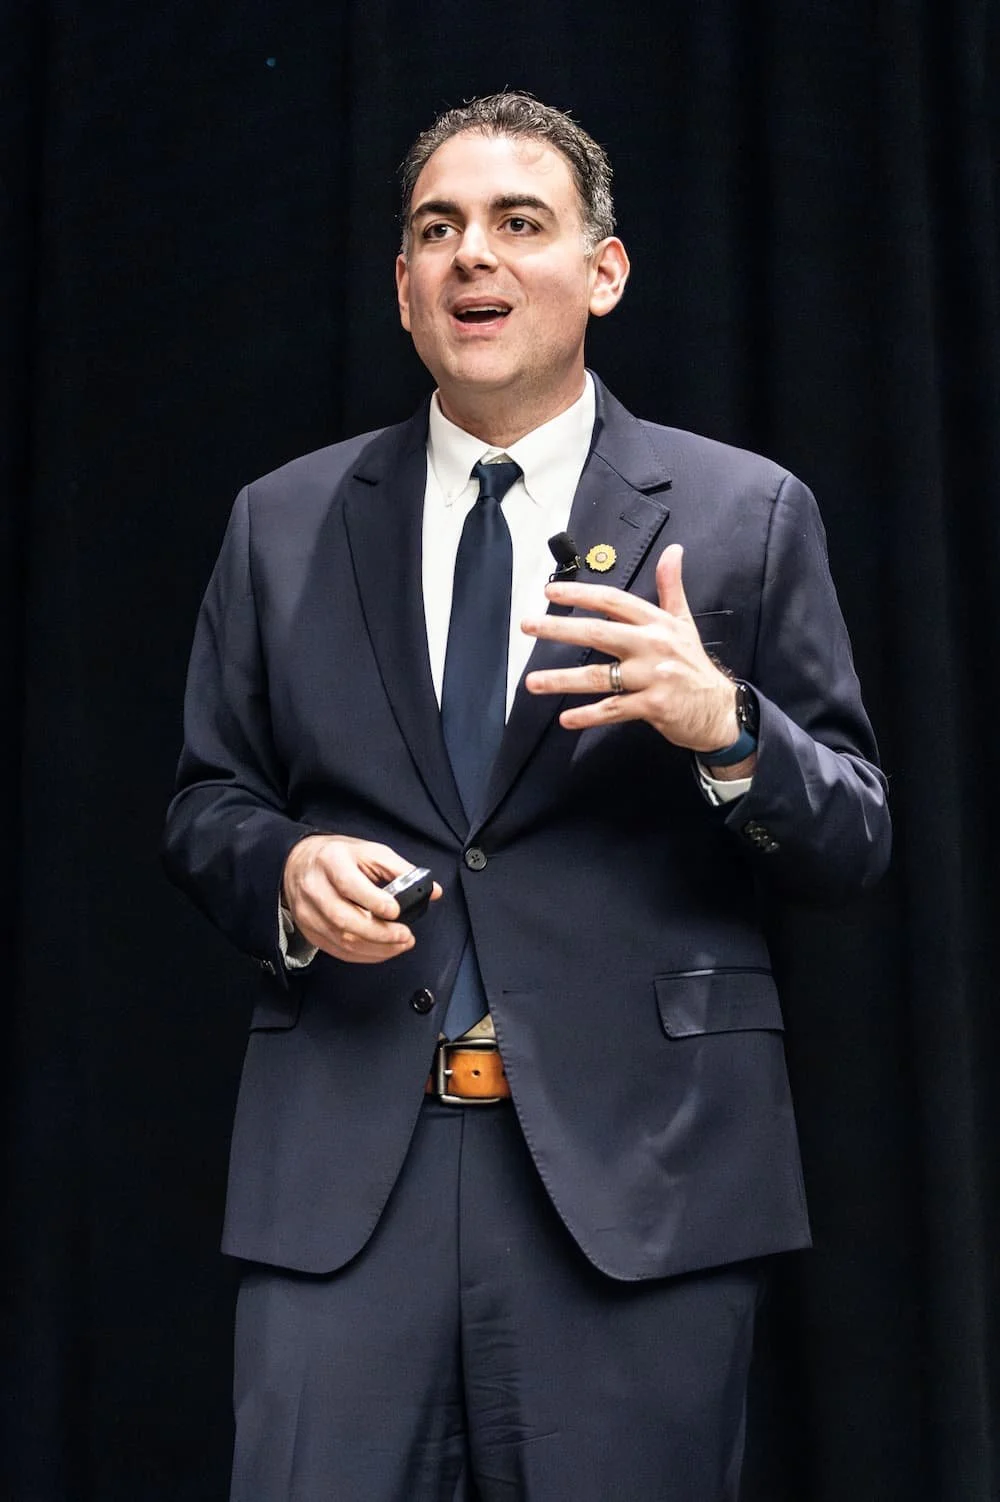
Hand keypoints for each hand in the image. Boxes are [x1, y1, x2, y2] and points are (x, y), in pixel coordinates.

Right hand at [282, 835, 441, 963]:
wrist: (297, 863)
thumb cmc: (338, 856)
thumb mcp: (370, 852)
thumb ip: (401, 870)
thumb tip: (433, 890)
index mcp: (331, 862)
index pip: (349, 885)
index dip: (374, 901)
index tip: (396, 911)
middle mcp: (315, 889)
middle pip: (344, 919)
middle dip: (380, 933)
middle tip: (406, 936)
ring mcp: (309, 913)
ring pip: (342, 939)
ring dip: (377, 948)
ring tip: (401, 944)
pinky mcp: (310, 931)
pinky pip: (338, 951)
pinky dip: (364, 955)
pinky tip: (383, 950)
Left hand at [522, 543, 743, 754]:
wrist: (720, 709)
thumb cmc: (694, 666)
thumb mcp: (685, 622)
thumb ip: (672, 587)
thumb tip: (674, 550)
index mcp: (656, 623)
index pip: (613, 602)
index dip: (581, 594)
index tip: (551, 592)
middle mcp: (652, 645)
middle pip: (599, 633)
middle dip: (560, 629)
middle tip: (528, 626)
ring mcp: (652, 676)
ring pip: (600, 676)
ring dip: (563, 679)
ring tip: (533, 682)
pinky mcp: (653, 706)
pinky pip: (613, 709)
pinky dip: (589, 716)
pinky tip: (566, 718)